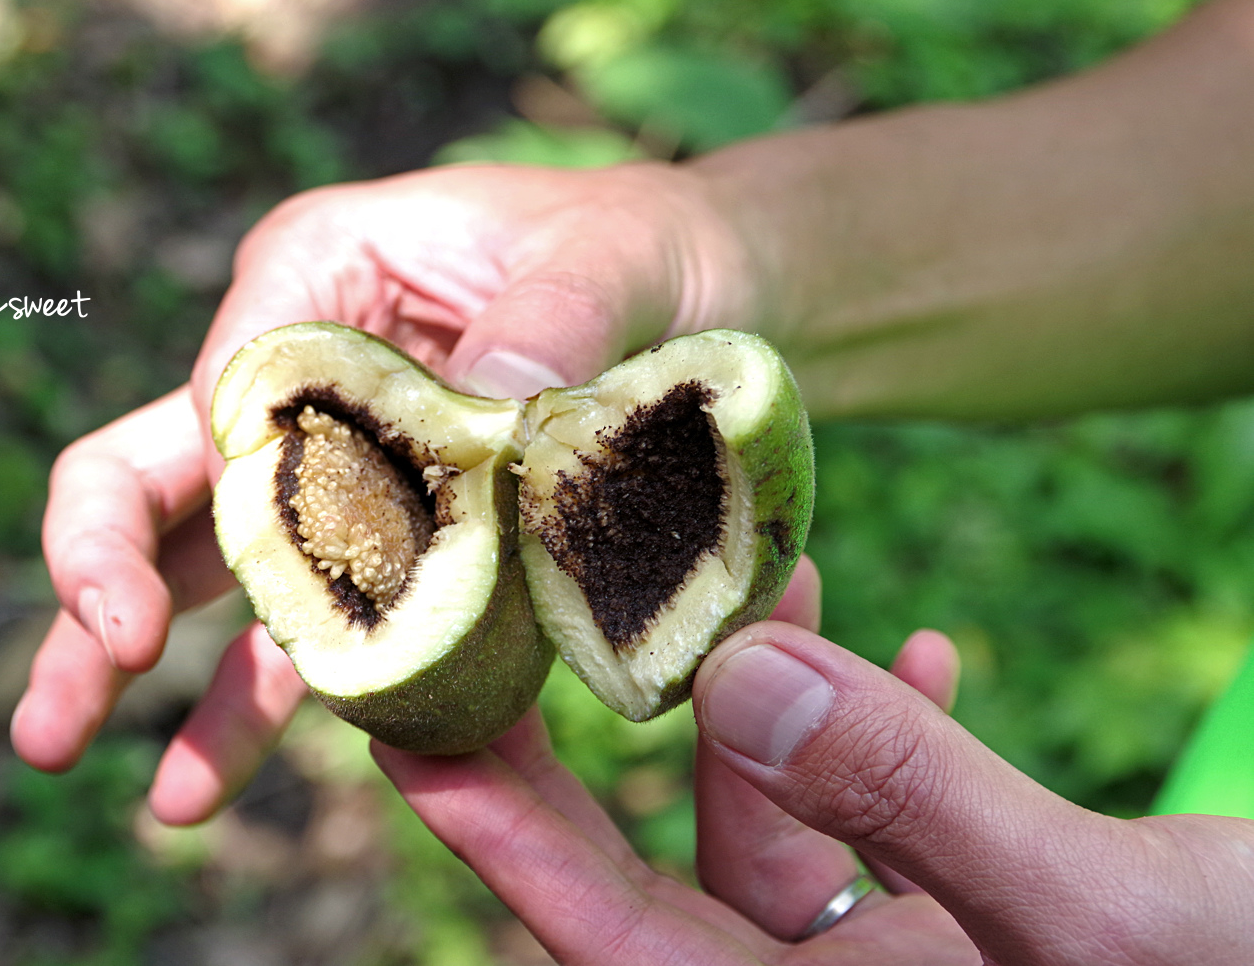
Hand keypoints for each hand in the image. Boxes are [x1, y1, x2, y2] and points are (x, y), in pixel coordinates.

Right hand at [12, 162, 754, 823]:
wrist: (703, 288)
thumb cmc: (640, 247)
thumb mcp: (609, 265)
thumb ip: (548, 328)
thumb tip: (486, 406)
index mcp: (319, 274)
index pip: (229, 390)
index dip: (217, 490)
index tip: (247, 583)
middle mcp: (298, 375)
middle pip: (155, 472)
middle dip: (95, 580)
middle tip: (61, 708)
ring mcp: (328, 464)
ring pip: (201, 564)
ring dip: (128, 660)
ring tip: (76, 762)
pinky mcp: (379, 538)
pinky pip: (303, 620)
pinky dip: (257, 695)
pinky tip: (199, 780)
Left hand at [375, 558, 1253, 964]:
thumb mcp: (1103, 915)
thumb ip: (915, 801)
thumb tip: (737, 677)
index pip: (617, 938)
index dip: (504, 836)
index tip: (408, 728)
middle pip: (652, 877)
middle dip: (588, 746)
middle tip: (515, 616)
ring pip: (770, 831)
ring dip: (768, 707)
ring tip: (776, 582)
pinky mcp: (945, 937)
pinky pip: (871, 835)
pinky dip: (882, 742)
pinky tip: (921, 655)